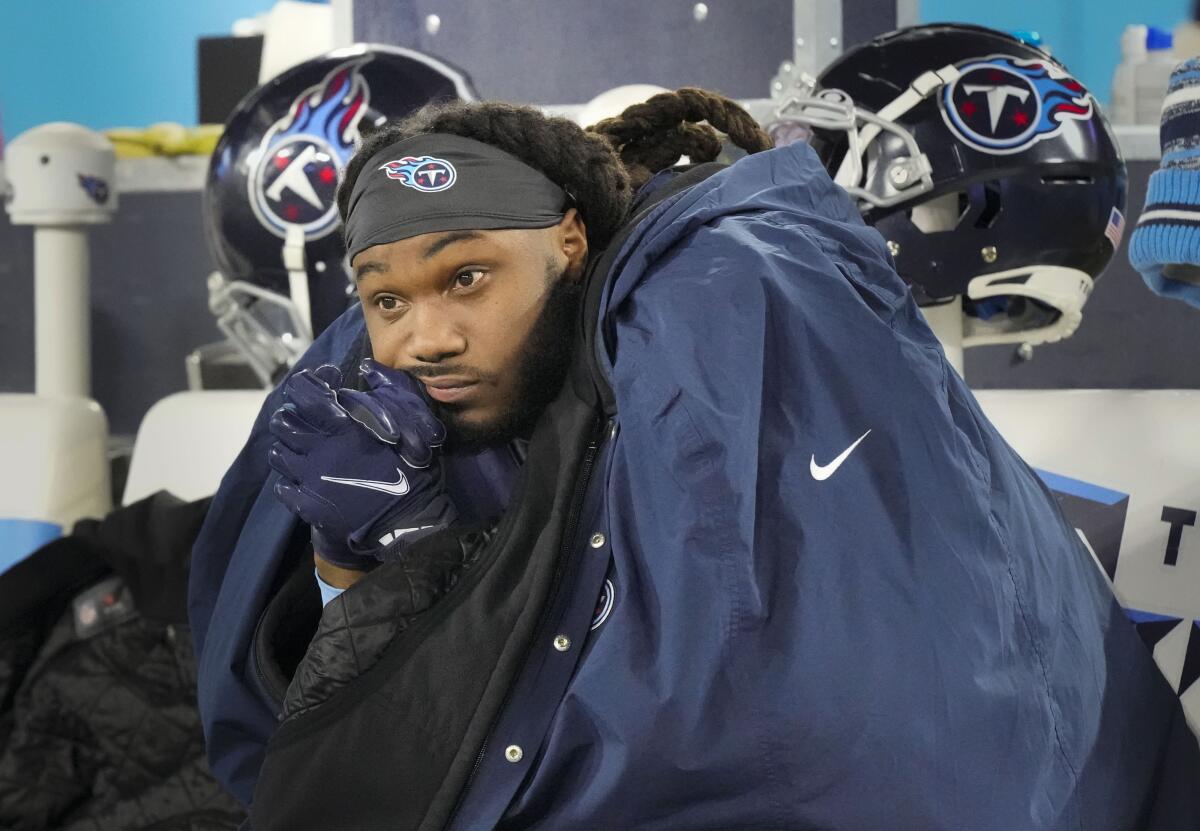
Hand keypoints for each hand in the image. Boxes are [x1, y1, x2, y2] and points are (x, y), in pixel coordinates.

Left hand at [268, 360, 456, 568]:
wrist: (407, 522)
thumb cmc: (413, 471)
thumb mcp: (410, 424)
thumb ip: (387, 393)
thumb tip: (368, 370)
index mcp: (342, 427)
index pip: (303, 392)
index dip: (306, 384)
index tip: (318, 385)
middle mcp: (318, 449)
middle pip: (282, 422)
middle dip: (292, 417)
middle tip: (308, 421)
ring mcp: (310, 478)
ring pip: (278, 454)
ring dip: (289, 448)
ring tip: (305, 453)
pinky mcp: (308, 505)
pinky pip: (283, 488)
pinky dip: (291, 482)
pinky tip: (307, 482)